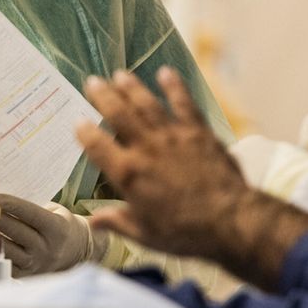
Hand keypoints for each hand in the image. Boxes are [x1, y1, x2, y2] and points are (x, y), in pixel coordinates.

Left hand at [0, 194, 100, 276]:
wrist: (74, 253)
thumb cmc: (59, 225)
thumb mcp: (55, 211)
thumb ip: (32, 208)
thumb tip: (1, 201)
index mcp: (57, 229)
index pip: (30, 214)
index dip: (11, 204)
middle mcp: (46, 248)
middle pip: (15, 231)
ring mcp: (34, 264)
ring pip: (4, 248)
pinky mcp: (23, 275)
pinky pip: (0, 261)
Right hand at [75, 68, 307, 290]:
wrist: (229, 220)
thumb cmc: (184, 232)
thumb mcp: (145, 234)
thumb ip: (117, 222)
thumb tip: (92, 222)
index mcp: (128, 174)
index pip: (97, 146)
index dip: (84, 132)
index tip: (77, 122)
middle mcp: (146, 148)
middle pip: (119, 115)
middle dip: (103, 96)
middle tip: (92, 82)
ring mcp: (172, 136)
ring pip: (147, 105)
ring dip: (132, 87)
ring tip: (120, 75)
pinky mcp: (197, 132)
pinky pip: (184, 104)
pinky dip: (174, 87)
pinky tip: (166, 73)